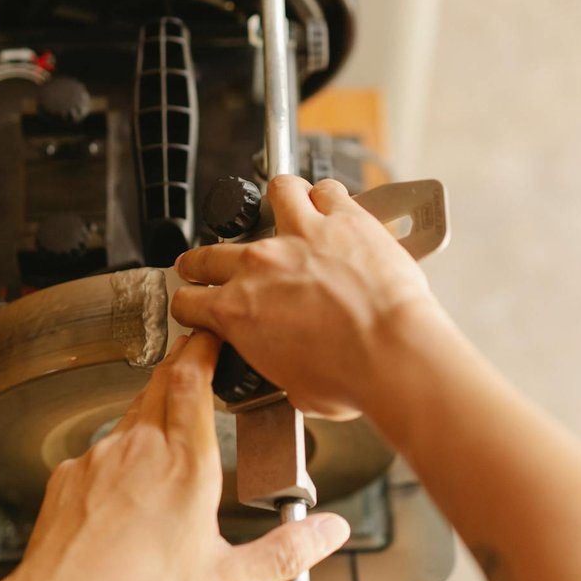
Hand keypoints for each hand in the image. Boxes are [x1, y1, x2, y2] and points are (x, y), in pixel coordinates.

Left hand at [0, 332, 348, 580]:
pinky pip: (101, 449)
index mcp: (186, 464)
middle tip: (199, 364)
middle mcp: (140, 447)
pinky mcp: (70, 473)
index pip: (193, 378)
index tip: (214, 336)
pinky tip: (126, 491)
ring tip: (169, 438)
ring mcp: (100, 456)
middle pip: (161, 381)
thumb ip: (285, 551)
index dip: (204, 348)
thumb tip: (330, 532)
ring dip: (153, 412)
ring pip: (131, 414)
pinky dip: (120, 455)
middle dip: (183, 366)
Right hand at [172, 175, 440, 419]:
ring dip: (277, 202)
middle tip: (206, 263)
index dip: (190, 305)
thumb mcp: (297, 391)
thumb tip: (291, 375)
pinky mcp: (342, 219)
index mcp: (237, 313)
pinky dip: (327, 196)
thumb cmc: (351, 377)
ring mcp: (299, 235)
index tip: (196, 305)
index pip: (188, 302)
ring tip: (285, 208)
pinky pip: (326, 190)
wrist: (392, 353)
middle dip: (203, 260)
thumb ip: (281, 371)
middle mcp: (259, 266)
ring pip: (274, 195)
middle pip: (212, 252)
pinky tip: (333, 205)